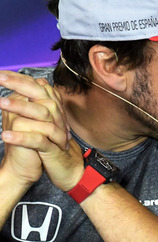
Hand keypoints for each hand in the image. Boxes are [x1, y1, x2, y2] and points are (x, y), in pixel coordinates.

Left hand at [0, 72, 82, 190]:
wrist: (67, 169)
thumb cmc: (51, 145)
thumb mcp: (41, 123)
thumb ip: (33, 105)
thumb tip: (20, 88)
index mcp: (52, 108)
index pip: (36, 87)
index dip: (20, 79)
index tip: (1, 73)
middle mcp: (56, 115)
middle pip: (40, 94)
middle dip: (19, 84)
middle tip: (0, 78)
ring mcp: (56, 131)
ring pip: (40, 114)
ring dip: (20, 108)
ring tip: (0, 103)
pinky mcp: (53, 147)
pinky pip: (37, 140)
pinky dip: (21, 138)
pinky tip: (5, 136)